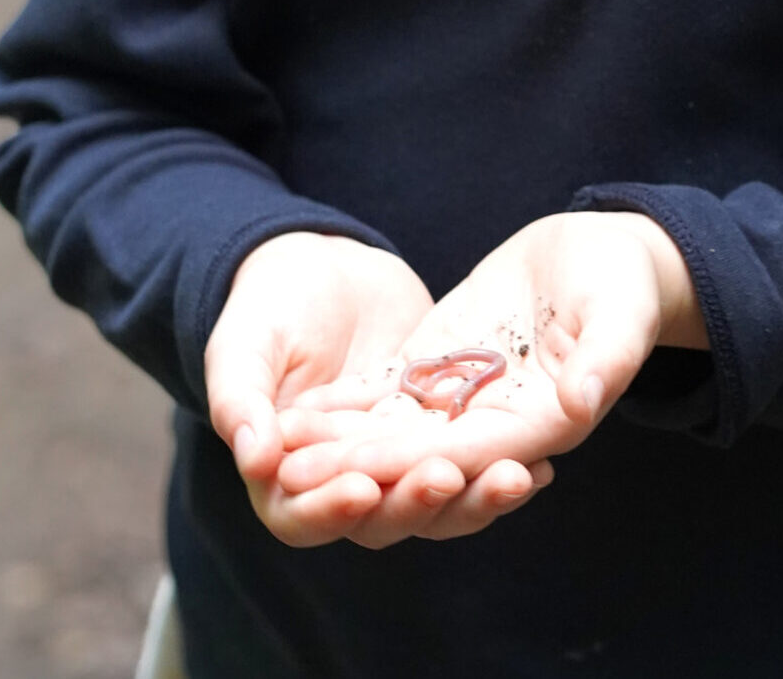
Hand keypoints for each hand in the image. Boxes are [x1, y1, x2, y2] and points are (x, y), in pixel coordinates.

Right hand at [203, 231, 548, 547]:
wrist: (320, 265)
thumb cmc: (264, 307)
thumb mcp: (241, 345)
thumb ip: (241, 399)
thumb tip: (255, 458)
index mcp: (282, 480)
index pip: (306, 515)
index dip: (332, 508)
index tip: (363, 487)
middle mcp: (343, 485)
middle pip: (383, 517)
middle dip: (417, 501)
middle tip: (449, 476)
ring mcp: (397, 461)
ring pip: (436, 497)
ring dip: (473, 494)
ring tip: (515, 475)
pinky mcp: (439, 432)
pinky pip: (471, 457)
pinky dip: (500, 461)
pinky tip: (541, 455)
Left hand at [275, 212, 705, 501]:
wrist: (610, 258)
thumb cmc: (626, 283)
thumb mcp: (622, 314)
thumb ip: (606, 361)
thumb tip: (582, 402)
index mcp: (543, 425)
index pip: (468, 455)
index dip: (410, 465)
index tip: (356, 475)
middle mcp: (497, 426)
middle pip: (418, 456)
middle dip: (354, 467)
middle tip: (290, 474)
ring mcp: (468, 400)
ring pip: (394, 432)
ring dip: (339, 443)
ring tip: (278, 447)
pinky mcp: (448, 369)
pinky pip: (392, 397)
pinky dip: (349, 407)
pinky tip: (300, 411)